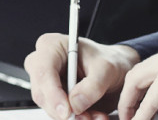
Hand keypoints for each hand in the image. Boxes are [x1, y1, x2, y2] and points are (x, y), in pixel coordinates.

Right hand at [24, 33, 139, 119]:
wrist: (116, 71)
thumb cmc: (107, 61)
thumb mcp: (106, 69)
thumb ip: (93, 86)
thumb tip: (75, 104)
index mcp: (51, 45)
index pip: (43, 72)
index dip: (52, 94)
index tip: (67, 111)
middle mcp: (43, 62)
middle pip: (41, 93)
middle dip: (64, 110)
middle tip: (87, 116)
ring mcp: (46, 81)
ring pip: (49, 107)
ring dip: (72, 116)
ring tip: (95, 114)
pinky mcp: (52, 97)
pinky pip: (57, 114)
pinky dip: (75, 118)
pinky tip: (90, 114)